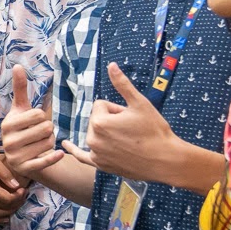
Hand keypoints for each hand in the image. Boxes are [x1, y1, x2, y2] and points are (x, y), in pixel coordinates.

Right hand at [0, 66, 61, 179]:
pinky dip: (54, 157)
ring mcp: (16, 156)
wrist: (20, 156)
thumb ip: (19, 88)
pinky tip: (60, 153)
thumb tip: (17, 66)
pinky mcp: (25, 168)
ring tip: (42, 142)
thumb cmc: (22, 128)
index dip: (42, 116)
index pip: (38, 114)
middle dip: (48, 129)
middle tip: (41, 133)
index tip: (35, 121)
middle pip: (45, 129)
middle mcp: (8, 141)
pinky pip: (45, 161)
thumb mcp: (20, 109)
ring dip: (51, 141)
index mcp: (7, 123)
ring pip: (49, 142)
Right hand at [0, 148, 25, 223]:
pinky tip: (4, 217)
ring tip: (16, 204)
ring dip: (9, 212)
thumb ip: (6, 175)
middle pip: (4, 208)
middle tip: (22, 195)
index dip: (19, 197)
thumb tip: (17, 187)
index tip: (23, 189)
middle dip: (17, 203)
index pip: (8, 199)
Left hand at [85, 63, 181, 180]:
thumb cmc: (154, 130)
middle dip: (112, 121)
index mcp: (99, 122)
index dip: (117, 109)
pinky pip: (83, 156)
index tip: (131, 118)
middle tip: (132, 130)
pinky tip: (65, 146)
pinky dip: (75, 151)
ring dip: (108, 133)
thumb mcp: (139, 103)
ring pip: (97, 133)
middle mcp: (93, 139)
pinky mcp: (100, 165)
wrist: (165, 160)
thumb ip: (122, 84)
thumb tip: (111, 65)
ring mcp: (96, 154)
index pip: (101, 105)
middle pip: (98, 119)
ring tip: (128, 141)